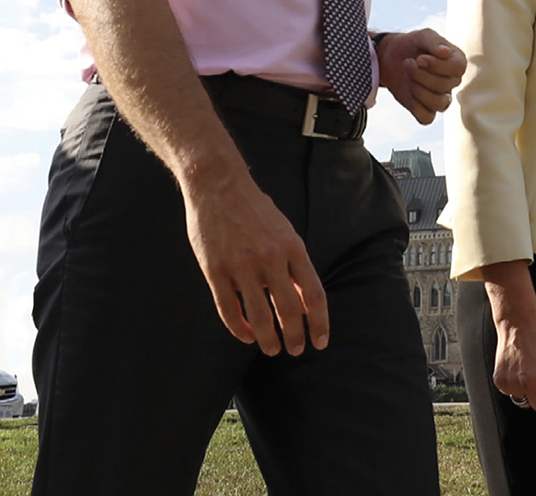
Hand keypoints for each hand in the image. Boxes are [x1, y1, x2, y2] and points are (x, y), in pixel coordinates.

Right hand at [181, 169, 327, 355]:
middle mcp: (270, 258)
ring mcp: (241, 265)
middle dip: (295, 336)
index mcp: (293, 247)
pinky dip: (239, 328)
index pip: (314, 293)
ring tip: (273, 349)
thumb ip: (294, 264)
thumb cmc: (256, 209)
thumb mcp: (285, 231)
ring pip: (259, 316)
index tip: (321, 341)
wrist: (219, 185)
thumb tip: (303, 299)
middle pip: (289, 309)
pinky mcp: (215, 270)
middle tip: (296, 350)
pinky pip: (229, 309)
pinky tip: (246, 336)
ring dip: (268, 339)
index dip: (319, 322)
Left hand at [377, 28, 466, 122]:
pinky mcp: (426, 110)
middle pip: (445, 86)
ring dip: (418, 90)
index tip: (420, 58)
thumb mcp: (422, 36)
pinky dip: (415, 106)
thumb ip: (434, 42)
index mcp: (457, 62)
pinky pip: (427, 118)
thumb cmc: (410, 44)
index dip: (438, 66)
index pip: (458, 69)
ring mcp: (440, 97)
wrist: (389, 57)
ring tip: (407, 76)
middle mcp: (452, 81)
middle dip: (421, 75)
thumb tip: (446, 53)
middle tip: (407, 63)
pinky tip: (407, 91)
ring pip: (439, 104)